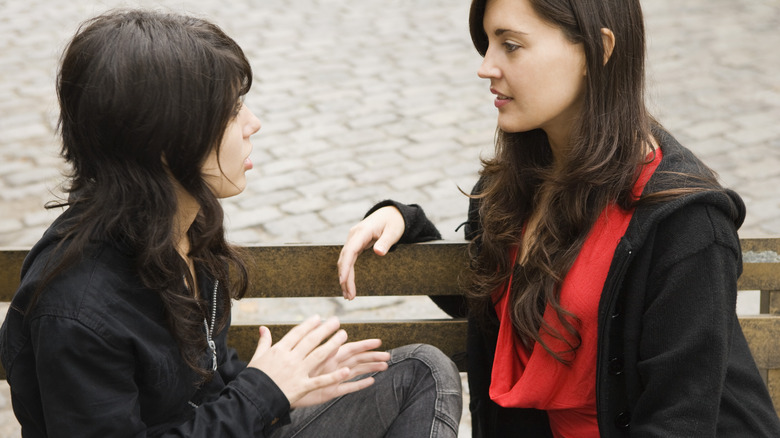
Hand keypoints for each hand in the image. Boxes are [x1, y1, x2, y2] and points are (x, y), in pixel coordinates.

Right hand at [248, 316, 383, 406]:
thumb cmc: (254, 378)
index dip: (309, 324)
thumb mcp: (257, 357)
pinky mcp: (302, 387)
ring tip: (344, 335)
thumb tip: (263, 328)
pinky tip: (346, 370)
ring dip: (333, 344)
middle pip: (311, 341)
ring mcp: (297, 372)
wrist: (253, 399)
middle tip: (336, 321)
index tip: (319, 318)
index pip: (297, 333)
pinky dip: (334, 376)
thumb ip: (264, 342)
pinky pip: (321, 381)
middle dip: (325, 329)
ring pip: (319, 355)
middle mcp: (290, 358)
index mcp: (279, 350)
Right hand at [338, 206, 404, 299]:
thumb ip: (386, 241)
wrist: (391, 213)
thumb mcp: (394, 231)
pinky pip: (349, 260)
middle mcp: (354, 236)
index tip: (343, 281)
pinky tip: (348, 284)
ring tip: (348, 295)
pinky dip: (348, 272)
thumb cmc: (394, 222)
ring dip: (345, 278)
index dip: (345, 267)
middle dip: (345, 278)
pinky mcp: (356, 244)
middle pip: (345, 259)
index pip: (350, 251)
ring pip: (345, 261)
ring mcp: (354, 240)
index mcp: (362, 231)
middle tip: (349, 296)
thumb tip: (379, 252)